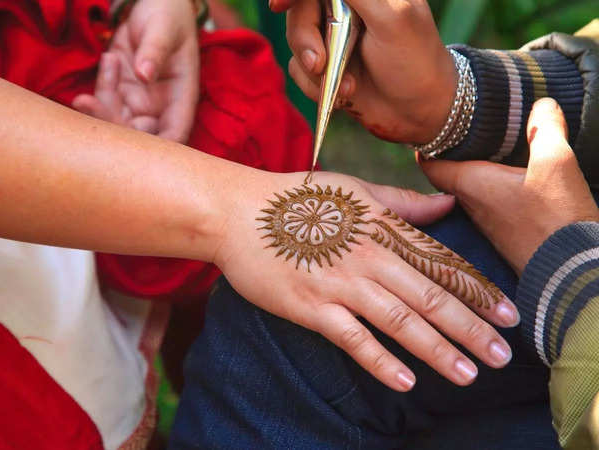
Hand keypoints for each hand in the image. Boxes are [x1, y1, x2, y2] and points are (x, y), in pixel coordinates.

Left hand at [73, 0, 198, 142]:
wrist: (152, 3)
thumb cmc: (168, 15)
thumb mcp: (164, 29)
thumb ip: (156, 50)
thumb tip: (145, 74)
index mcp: (182, 98)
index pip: (174, 136)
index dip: (157, 149)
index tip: (130, 143)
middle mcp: (161, 108)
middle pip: (140, 138)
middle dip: (114, 126)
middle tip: (93, 101)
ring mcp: (139, 102)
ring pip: (117, 123)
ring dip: (101, 105)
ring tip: (108, 60)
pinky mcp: (120, 92)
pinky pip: (104, 102)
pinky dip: (99, 87)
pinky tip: (109, 58)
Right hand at [214, 171, 519, 390]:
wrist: (240, 213)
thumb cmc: (298, 199)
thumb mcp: (354, 189)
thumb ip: (402, 202)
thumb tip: (447, 202)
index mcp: (383, 227)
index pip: (441, 263)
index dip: (478, 291)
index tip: (509, 316)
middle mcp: (369, 256)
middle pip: (430, 296)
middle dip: (470, 328)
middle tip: (502, 356)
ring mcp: (341, 283)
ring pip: (400, 320)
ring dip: (437, 349)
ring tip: (468, 373)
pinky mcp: (312, 307)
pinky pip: (353, 338)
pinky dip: (381, 360)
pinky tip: (407, 381)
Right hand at [271, 0, 455, 142]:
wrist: (420, 113)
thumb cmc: (415, 61)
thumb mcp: (390, 17)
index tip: (278, 5)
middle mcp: (346, 8)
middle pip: (300, 10)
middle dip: (305, 39)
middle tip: (319, 63)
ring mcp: (334, 38)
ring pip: (295, 42)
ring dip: (315, 70)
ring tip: (348, 87)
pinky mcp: (326, 67)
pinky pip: (299, 70)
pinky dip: (315, 87)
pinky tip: (344, 95)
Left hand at [420, 98, 598, 274]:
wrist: (570, 272)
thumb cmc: (555, 219)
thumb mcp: (556, 164)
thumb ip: (546, 129)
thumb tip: (541, 103)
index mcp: (470, 184)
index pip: (429, 162)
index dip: (426, 142)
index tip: (429, 125)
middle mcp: (470, 204)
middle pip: (448, 173)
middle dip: (452, 151)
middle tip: (461, 129)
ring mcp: (486, 222)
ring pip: (469, 188)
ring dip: (474, 169)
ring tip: (487, 146)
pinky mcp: (504, 233)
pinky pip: (489, 202)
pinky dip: (493, 185)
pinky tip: (513, 177)